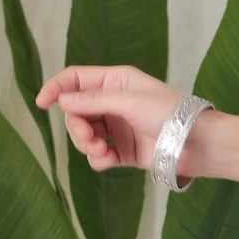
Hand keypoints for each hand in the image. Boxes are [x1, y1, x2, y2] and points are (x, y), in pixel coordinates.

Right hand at [35, 64, 182, 175]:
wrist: (197, 145)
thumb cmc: (169, 113)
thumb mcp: (129, 100)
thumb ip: (94, 100)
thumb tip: (63, 100)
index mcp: (114, 81)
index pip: (75, 79)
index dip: (56, 88)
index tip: (41, 103)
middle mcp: (113, 102)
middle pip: (76, 112)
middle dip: (77, 127)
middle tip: (90, 138)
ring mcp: (117, 128)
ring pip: (84, 135)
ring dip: (87, 145)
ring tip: (103, 151)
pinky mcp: (123, 151)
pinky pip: (98, 155)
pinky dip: (98, 159)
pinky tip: (108, 160)